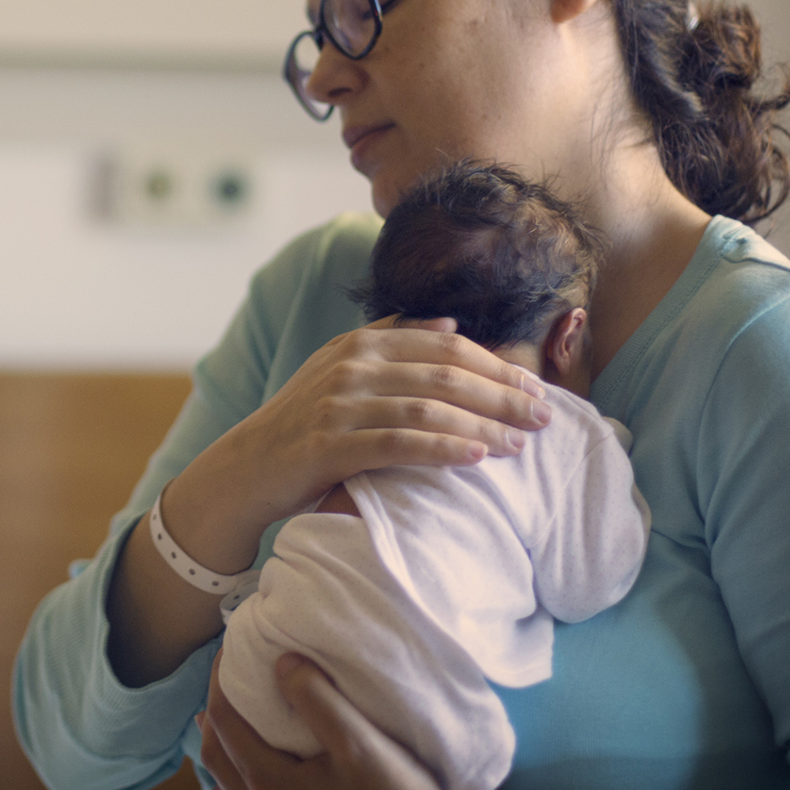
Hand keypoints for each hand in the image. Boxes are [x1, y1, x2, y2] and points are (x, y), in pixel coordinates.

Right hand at [169, 318, 552, 571]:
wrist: (245, 467)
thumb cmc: (303, 423)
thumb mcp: (339, 371)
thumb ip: (390, 341)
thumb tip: (448, 322)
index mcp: (359, 345)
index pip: (443, 346)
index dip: (495, 364)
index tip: (535, 387)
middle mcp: (350, 367)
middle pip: (444, 374)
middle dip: (501, 394)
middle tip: (544, 416)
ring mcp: (338, 405)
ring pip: (428, 408)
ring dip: (482, 424)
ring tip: (520, 443)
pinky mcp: (330, 445)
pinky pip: (399, 443)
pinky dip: (443, 448)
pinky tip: (477, 458)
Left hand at [198, 649, 481, 789]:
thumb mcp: (358, 740)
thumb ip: (316, 698)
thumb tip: (281, 663)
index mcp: (271, 786)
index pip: (224, 722)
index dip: (219, 682)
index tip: (227, 651)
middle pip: (215, 756)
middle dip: (214, 714)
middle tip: (226, 680)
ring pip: (229, 785)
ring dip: (225, 747)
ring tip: (232, 717)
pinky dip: (242, 775)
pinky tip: (261, 766)